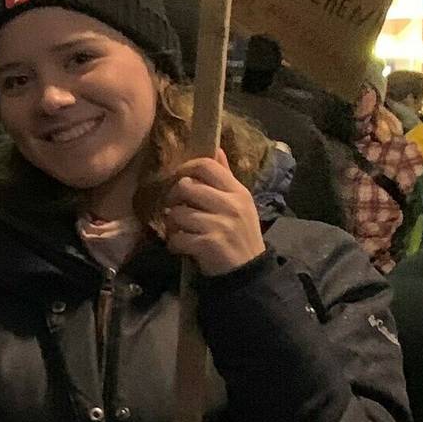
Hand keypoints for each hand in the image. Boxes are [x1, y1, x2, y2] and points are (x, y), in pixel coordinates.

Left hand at [160, 155, 264, 276]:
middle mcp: (231, 205)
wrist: (250, 272)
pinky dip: (174, 244)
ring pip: (178, 213)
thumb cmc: (240, 234)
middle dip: (173, 198)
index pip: (207, 165)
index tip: (178, 178)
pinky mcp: (209, 244)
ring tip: (179, 231)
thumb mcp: (239, 203)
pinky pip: (177, 237)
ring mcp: (220, 225)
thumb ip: (225, 177)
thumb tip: (216, 149)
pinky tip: (182, 246)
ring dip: (172, 224)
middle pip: (186, 186)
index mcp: (238, 192)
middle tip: (175, 208)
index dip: (186, 167)